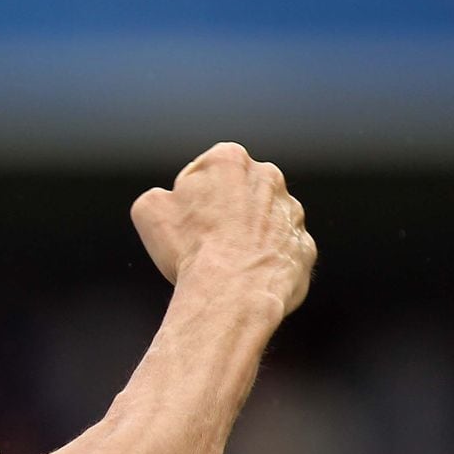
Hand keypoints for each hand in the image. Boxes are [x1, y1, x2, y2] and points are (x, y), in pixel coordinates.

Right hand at [131, 141, 315, 315]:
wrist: (232, 293)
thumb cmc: (190, 248)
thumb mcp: (148, 210)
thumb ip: (159, 195)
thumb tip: (168, 201)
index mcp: (230, 159)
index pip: (204, 171)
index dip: (189, 198)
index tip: (183, 221)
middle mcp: (269, 178)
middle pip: (238, 194)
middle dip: (223, 213)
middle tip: (201, 243)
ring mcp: (292, 213)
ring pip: (263, 222)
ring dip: (247, 237)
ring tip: (224, 265)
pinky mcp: (305, 247)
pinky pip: (281, 252)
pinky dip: (266, 262)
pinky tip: (246, 278)